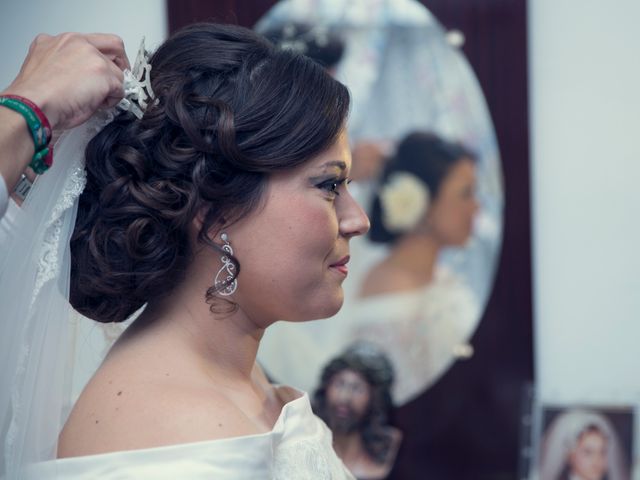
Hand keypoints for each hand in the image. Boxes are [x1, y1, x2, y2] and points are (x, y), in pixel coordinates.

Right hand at [2, 33, 129, 129]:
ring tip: (94, 100)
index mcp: (62, 41)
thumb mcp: (47, 67)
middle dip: (120, 64)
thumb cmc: (36, 95)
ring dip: (111, 88)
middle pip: (114, 46)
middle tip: (115, 82)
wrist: (33, 104)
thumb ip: (68, 63)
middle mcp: (77, 42)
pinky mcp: (103, 72)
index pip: (94, 41)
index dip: (104, 56)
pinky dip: (112, 100)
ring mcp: (92, 56)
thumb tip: (83, 77)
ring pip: (117, 72)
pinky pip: (120, 89)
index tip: (105, 68)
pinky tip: (96, 105)